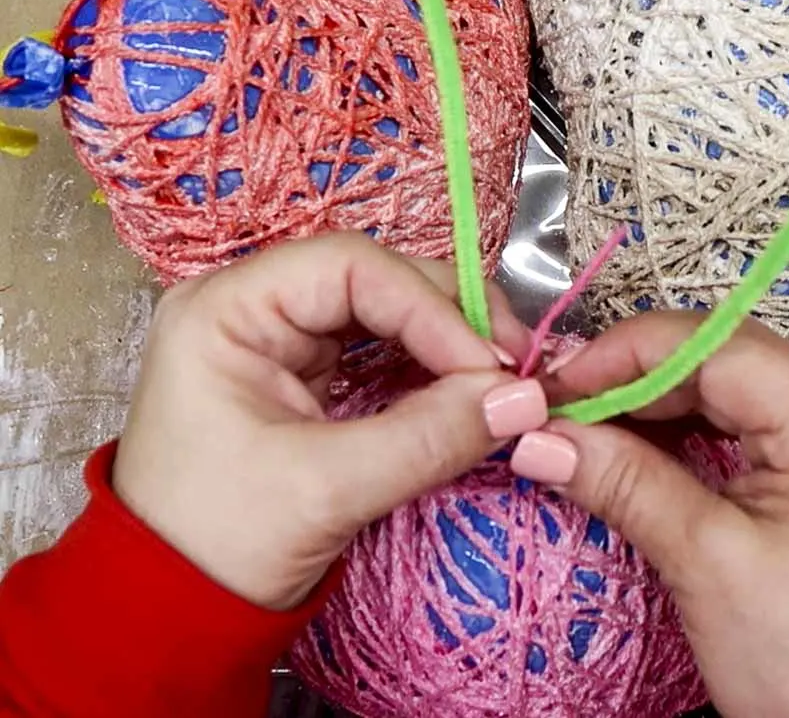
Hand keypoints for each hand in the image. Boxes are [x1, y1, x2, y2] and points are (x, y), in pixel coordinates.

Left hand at [113, 233, 548, 610]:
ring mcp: (281, 342)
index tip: (491, 363)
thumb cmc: (218, 544)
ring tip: (502, 380)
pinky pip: (383, 354)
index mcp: (226, 310)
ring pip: (386, 314)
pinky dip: (431, 370)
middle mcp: (252, 308)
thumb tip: (526, 399)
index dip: (429, 306)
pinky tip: (469, 392)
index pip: (349, 268)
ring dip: (448, 342)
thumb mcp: (326, 489)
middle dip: (450, 319)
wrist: (170, 613)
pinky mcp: (307, 378)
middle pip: (374, 280)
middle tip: (515, 366)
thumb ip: (428, 437)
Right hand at [513, 314, 788, 717]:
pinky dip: (690, 426)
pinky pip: (750, 416)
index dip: (630, 354)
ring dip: (656, 402)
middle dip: (635, 378)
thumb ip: (624, 483)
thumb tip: (541, 438)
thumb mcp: (708, 565)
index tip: (560, 381)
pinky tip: (638, 441)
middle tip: (559, 408)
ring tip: (586, 426)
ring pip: (733, 384)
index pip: (719, 348)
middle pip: (725, 358)